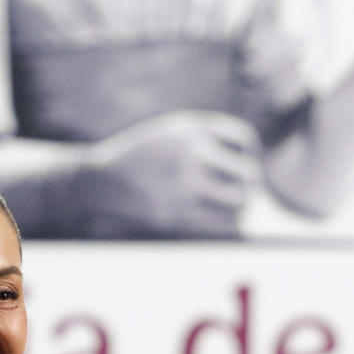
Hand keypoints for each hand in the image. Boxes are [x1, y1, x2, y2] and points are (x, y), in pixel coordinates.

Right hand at [78, 111, 262, 238]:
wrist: (104, 181)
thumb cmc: (144, 156)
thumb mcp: (174, 133)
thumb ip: (208, 138)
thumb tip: (249, 160)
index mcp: (193, 130)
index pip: (244, 140)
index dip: (249, 154)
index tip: (239, 163)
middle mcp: (192, 153)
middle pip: (247, 173)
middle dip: (249, 184)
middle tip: (241, 190)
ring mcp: (185, 183)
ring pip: (239, 200)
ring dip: (241, 206)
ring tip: (233, 207)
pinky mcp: (178, 211)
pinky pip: (221, 222)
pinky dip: (228, 223)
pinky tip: (221, 220)